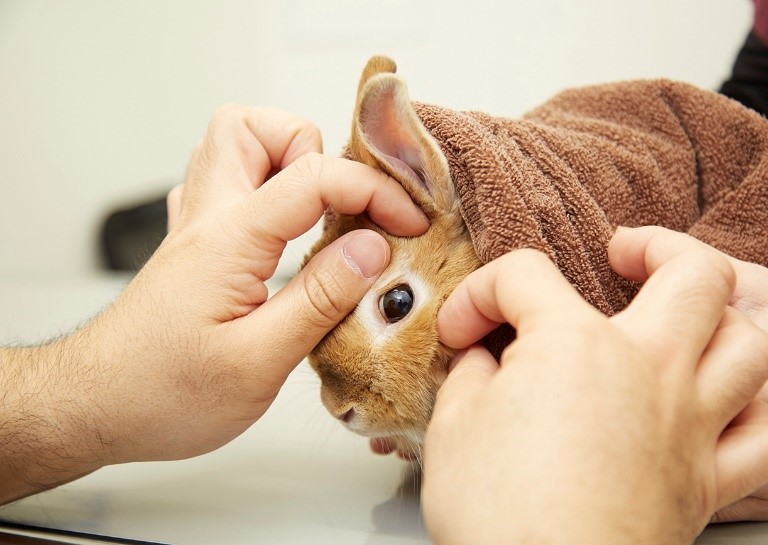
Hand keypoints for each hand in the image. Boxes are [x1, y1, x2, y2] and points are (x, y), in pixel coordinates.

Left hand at [0, 105, 427, 502]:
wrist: (95, 408)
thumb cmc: (165, 395)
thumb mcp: (258, 363)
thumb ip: (320, 299)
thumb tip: (373, 248)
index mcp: (229, 239)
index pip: (314, 177)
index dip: (374, 192)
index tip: (408, 224)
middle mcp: (208, 218)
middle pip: (254, 127)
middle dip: (314, 149)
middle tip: (346, 203)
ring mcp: (195, 227)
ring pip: (234, 147)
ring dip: (286, 163)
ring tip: (322, 214)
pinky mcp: (194, 247)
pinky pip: (226, 186)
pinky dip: (265, 191)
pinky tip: (284, 232)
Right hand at [422, 232, 767, 544]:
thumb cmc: (498, 514)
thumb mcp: (452, 428)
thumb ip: (471, 374)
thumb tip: (482, 360)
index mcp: (575, 344)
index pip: (524, 277)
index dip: (482, 293)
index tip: (462, 330)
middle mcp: (647, 369)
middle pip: (699, 275)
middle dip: (662, 248)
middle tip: (627, 254)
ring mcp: (688, 425)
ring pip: (751, 347)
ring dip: (720, 325)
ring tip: (684, 325)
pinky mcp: (706, 483)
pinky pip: (763, 438)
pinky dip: (746, 416)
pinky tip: (712, 413)